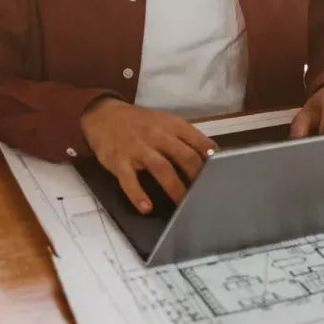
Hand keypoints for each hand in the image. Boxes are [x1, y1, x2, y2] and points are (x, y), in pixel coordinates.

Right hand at [80, 99, 215, 214]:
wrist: (103, 115)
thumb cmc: (140, 122)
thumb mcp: (165, 122)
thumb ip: (186, 137)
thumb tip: (212, 155)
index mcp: (171, 125)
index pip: (197, 141)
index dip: (210, 158)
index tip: (220, 173)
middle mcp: (157, 135)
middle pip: (183, 155)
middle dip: (196, 176)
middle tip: (205, 194)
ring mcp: (138, 148)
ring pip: (161, 168)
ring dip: (174, 188)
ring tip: (183, 205)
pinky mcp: (119, 161)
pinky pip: (129, 180)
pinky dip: (138, 194)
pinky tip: (146, 208)